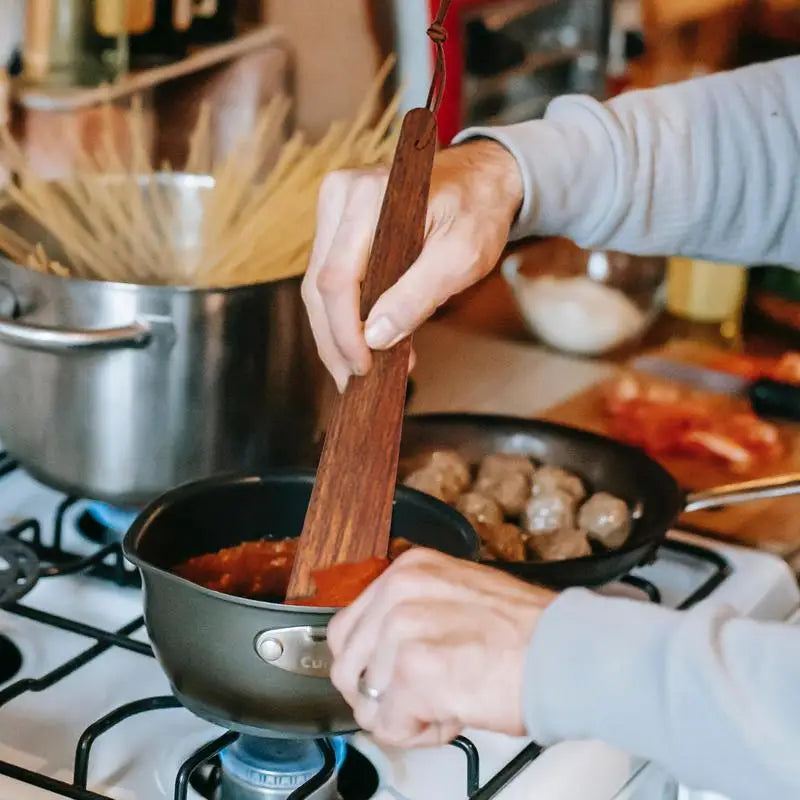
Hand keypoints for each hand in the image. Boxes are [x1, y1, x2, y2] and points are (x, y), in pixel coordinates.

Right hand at [302, 140, 523, 390]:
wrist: (479, 179)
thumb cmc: (476, 211)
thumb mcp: (462, 257)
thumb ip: (417, 296)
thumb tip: (375, 337)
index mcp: (369, 197)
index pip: (337, 279)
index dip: (344, 332)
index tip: (362, 368)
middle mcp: (341, 196)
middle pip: (320, 285)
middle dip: (335, 342)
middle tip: (353, 383)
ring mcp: (335, 208)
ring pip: (319, 286)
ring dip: (336, 333)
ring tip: (361, 371)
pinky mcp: (338, 224)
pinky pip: (331, 277)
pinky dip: (344, 314)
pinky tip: (363, 344)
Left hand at [327, 548, 554, 746]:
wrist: (568, 651)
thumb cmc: (527, 631)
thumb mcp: (457, 595)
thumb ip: (415, 613)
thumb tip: (382, 652)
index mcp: (409, 569)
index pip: (349, 627)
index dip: (371, 664)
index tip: (394, 677)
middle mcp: (398, 591)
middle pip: (347, 666)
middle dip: (379, 694)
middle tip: (418, 698)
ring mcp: (402, 629)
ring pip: (368, 702)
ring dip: (407, 714)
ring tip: (449, 698)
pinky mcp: (413, 671)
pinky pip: (390, 726)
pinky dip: (421, 733)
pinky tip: (454, 712)